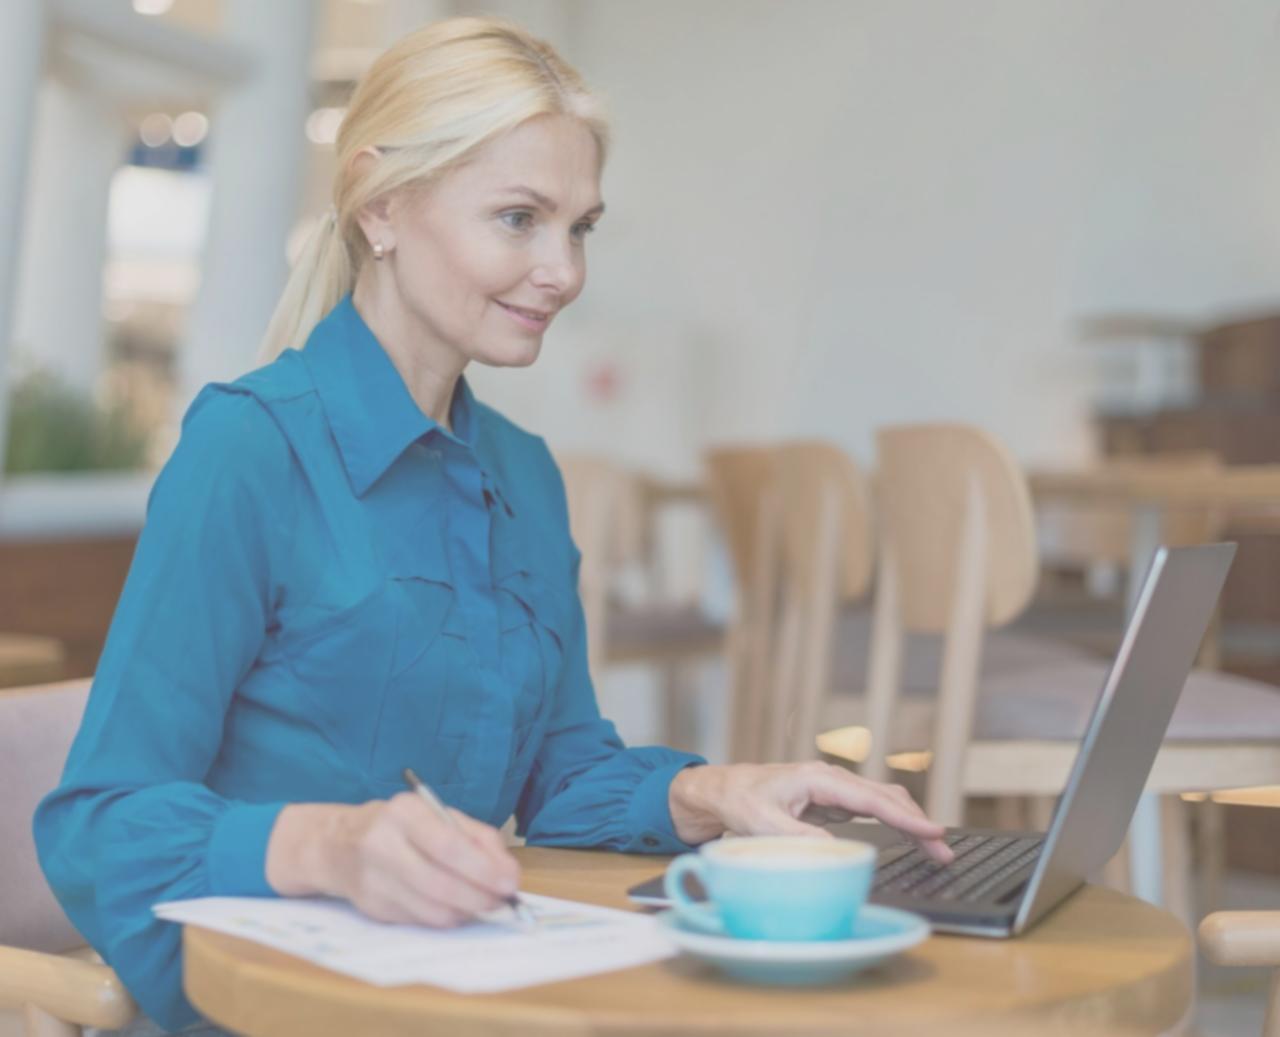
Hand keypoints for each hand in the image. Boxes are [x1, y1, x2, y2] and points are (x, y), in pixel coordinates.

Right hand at [266, 796, 519, 925]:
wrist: (339, 843)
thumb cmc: (402, 827)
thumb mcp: (438, 815)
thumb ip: (477, 837)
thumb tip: (507, 872)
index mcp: (404, 813)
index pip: (448, 846)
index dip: (483, 869)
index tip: (510, 883)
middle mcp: (383, 844)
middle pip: (440, 883)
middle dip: (479, 897)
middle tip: (503, 902)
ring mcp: (373, 879)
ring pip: (431, 909)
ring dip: (466, 912)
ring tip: (484, 904)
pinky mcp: (371, 906)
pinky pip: (419, 920)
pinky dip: (445, 918)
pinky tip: (455, 908)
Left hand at [668, 762, 953, 863]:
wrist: (722, 790)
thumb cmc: (740, 800)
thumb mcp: (763, 824)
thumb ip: (798, 838)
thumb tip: (835, 852)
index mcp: (818, 779)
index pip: (872, 799)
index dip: (906, 817)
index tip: (934, 831)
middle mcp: (831, 779)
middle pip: (886, 797)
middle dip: (918, 822)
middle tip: (944, 852)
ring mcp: (833, 788)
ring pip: (883, 801)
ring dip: (911, 822)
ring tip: (936, 848)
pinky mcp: (831, 800)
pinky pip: (871, 809)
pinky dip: (894, 821)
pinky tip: (910, 835)